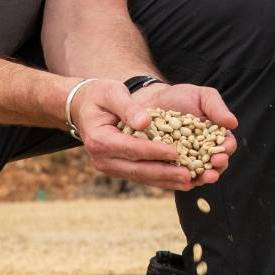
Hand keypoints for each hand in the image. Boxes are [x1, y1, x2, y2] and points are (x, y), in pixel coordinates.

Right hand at [69, 79, 235, 192]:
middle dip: (165, 173)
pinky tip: (180, 181)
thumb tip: (146, 122)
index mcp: (99, 139)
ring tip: (191, 182)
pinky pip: (142, 176)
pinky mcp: (119, 168)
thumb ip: (128, 107)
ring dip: (166, 181)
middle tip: (190, 176)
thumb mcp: (111, 93)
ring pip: (141, 177)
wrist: (83, 107)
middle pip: (137, 169)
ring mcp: (109, 166)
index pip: (131, 148)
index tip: (176, 152)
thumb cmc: (99, 95)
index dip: (154, 151)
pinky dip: (161, 179)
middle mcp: (102, 158)